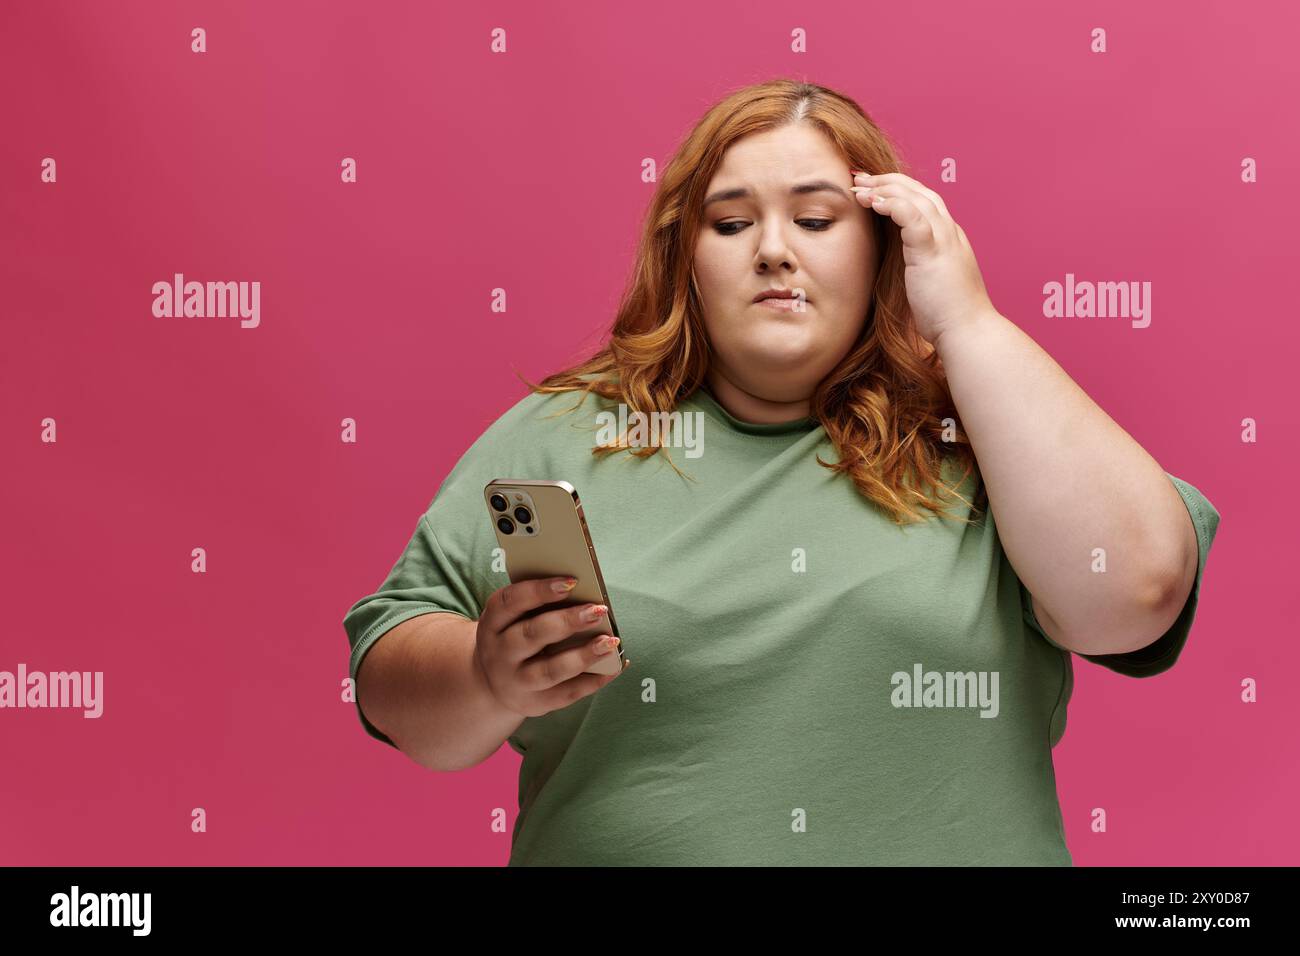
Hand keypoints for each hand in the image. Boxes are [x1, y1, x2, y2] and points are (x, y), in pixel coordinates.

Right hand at [472, 575, 627, 718]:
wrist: (492, 684)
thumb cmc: (513, 636)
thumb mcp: (512, 619)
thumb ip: (537, 604)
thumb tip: (582, 591)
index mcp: (492, 623)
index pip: (510, 602)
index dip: (539, 591)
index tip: (571, 582)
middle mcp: (499, 653)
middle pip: (533, 635)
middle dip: (568, 621)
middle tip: (598, 610)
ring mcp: (516, 682)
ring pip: (551, 670)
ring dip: (583, 655)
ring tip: (610, 641)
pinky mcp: (535, 704)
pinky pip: (567, 694)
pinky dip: (593, 681)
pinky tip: (614, 667)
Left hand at [850, 170, 995, 347]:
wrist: (967, 331)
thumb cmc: (947, 314)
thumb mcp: (931, 281)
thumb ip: (919, 264)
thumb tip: (902, 267)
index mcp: (948, 238)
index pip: (924, 201)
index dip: (897, 190)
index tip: (871, 188)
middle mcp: (949, 232)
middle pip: (919, 191)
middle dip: (887, 180)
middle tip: (858, 177)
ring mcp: (944, 240)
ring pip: (915, 198)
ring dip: (884, 188)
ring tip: (859, 186)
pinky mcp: (933, 251)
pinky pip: (913, 217)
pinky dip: (892, 205)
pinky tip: (872, 201)